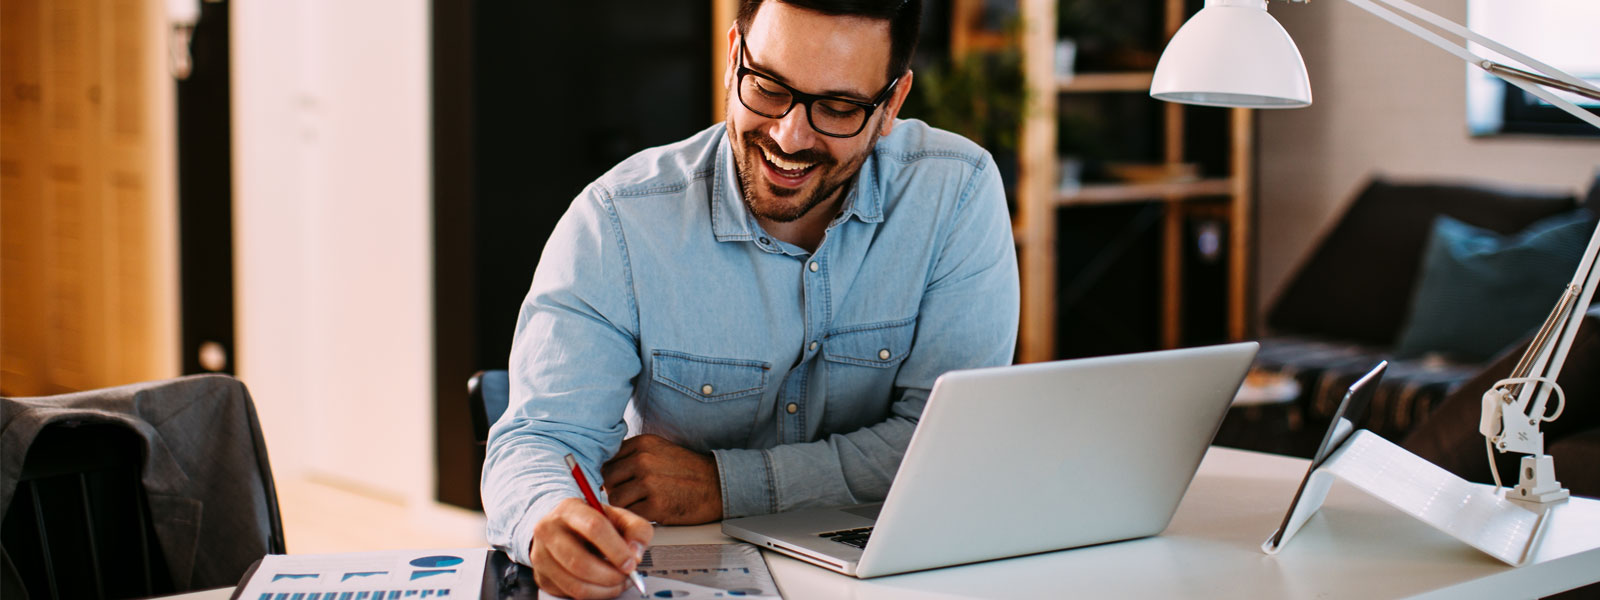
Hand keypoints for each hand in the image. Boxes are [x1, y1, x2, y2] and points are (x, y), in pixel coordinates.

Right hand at [530, 497, 652, 598]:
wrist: (564, 527)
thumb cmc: (593, 522)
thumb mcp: (618, 517)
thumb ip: (636, 530)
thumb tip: (635, 555)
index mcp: (569, 509)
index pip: (593, 527)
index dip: (616, 550)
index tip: (632, 564)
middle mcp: (548, 531)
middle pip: (580, 562)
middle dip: (610, 575)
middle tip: (627, 576)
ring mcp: (541, 555)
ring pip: (575, 584)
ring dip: (604, 589)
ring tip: (619, 582)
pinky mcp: (542, 576)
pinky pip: (570, 594)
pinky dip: (594, 595)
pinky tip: (604, 585)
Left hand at [602, 434, 723, 523]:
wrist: (716, 486)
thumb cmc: (686, 471)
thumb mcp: (658, 450)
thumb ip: (632, 456)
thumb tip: (604, 471)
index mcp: (642, 444)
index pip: (607, 459)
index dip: (611, 474)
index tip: (619, 481)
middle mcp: (643, 460)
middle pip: (608, 479)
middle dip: (615, 489)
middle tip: (631, 495)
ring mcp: (649, 483)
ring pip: (616, 499)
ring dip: (625, 505)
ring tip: (641, 503)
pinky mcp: (656, 505)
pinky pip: (630, 514)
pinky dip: (637, 516)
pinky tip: (650, 511)